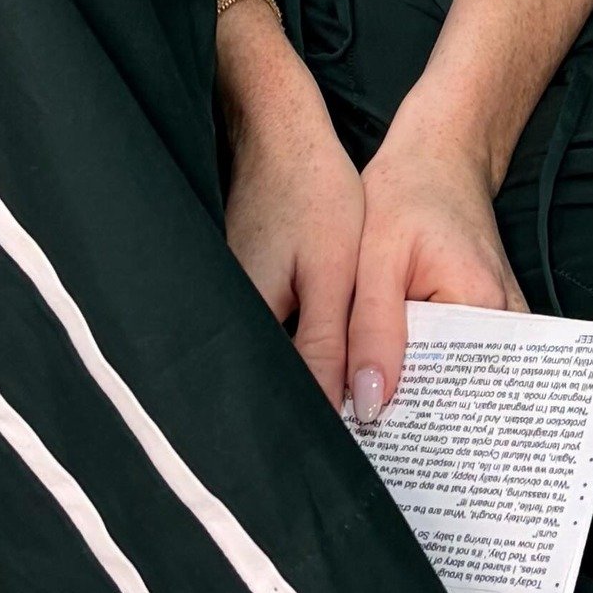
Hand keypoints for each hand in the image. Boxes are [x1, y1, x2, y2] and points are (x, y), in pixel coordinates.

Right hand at [221, 24, 367, 408]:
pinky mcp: (243, 294)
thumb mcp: (330, 271)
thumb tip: (345, 412)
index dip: (308, 436)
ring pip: (274, 369)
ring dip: (312, 389)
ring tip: (360, 415)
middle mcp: (227, 323)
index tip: (353, 463)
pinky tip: (339, 365)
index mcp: (245, 324)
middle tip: (366, 444)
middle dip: (312, 419)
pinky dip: (305, 357)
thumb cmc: (307, 191)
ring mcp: (231, 306)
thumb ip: (330, 345)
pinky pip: (274, 342)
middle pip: (272, 391)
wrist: (276, 129)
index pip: (274, 405)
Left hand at [347, 104, 526, 421]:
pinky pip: (464, 365)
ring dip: (426, 404)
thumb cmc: (405, 194)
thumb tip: (369, 403)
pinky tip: (401, 396)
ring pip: (462, 383)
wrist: (439, 157)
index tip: (376, 449)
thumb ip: (371, 330)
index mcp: (481, 302)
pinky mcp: (491, 322)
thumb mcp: (374, 257)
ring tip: (384, 434)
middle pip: (463, 394)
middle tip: (374, 453)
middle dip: (421, 423)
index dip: (413, 422)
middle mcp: (506, 319)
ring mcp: (504, 322)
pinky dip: (433, 381)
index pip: (452, 388)